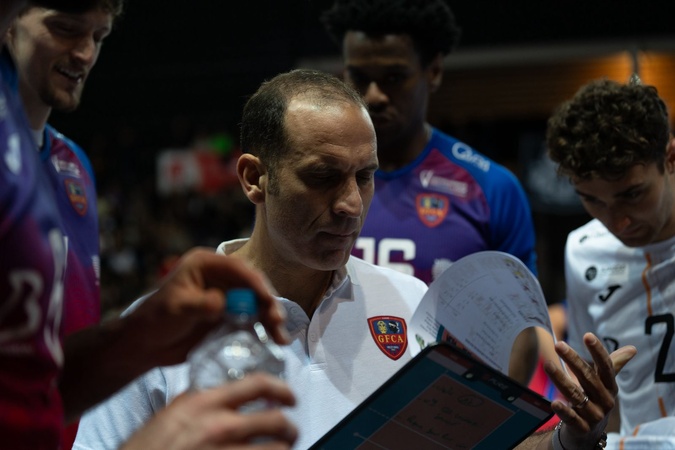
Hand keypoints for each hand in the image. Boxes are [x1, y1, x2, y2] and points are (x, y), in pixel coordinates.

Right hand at [121, 373, 297, 449]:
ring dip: (283, 449)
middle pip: (276, 420)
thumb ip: (200, 401)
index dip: (282, 388)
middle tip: (291, 431)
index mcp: (206, 403)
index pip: (258, 384)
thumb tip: (225, 392)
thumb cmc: (146, 448)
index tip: (291, 397)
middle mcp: (220, 426)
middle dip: (291, 428)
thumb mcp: (172, 413)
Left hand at [128, 247, 288, 368]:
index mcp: (206, 264)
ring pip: (256, 304)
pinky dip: (262, 330)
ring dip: (269, 319)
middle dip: (268, 303)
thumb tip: (222, 302)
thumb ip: (200, 304)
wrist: (145, 345)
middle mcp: (220, 277)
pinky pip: (251, 320)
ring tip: (280, 338)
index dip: (256, 283)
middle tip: (278, 321)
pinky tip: (273, 342)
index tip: (268, 299)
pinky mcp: (229, 316)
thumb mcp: (176, 308)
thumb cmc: (154, 320)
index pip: (238, 268)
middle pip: (252, 286)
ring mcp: (227, 297)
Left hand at [543, 332, 636, 448]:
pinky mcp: (582, 428)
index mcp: (610, 386)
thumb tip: (633, 348)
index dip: (598, 351)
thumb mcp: (604, 383)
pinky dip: (564, 410)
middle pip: (588, 378)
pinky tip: (554, 402)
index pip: (606, 366)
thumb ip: (613, 364)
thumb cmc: (595, 399)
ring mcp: (594, 415)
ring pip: (576, 396)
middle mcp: (605, 400)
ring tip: (548, 365)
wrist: (589, 432)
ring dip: (561, 380)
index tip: (588, 335)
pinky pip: (572, 418)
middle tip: (558, 344)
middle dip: (573, 360)